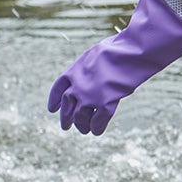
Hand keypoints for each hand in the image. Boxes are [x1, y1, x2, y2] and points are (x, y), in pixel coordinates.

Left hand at [47, 0, 181, 134]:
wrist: (129, 52)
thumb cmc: (117, 49)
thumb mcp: (96, 54)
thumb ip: (89, 67)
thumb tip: (92, 71)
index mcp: (73, 71)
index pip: (58, 89)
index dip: (54, 100)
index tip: (52, 109)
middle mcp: (77, 86)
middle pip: (67, 106)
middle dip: (65, 118)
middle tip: (65, 126)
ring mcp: (89, 97)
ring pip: (80, 117)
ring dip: (81, 125)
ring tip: (83, 130)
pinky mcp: (104, 105)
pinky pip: (97, 122)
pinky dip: (96, 128)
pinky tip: (97, 132)